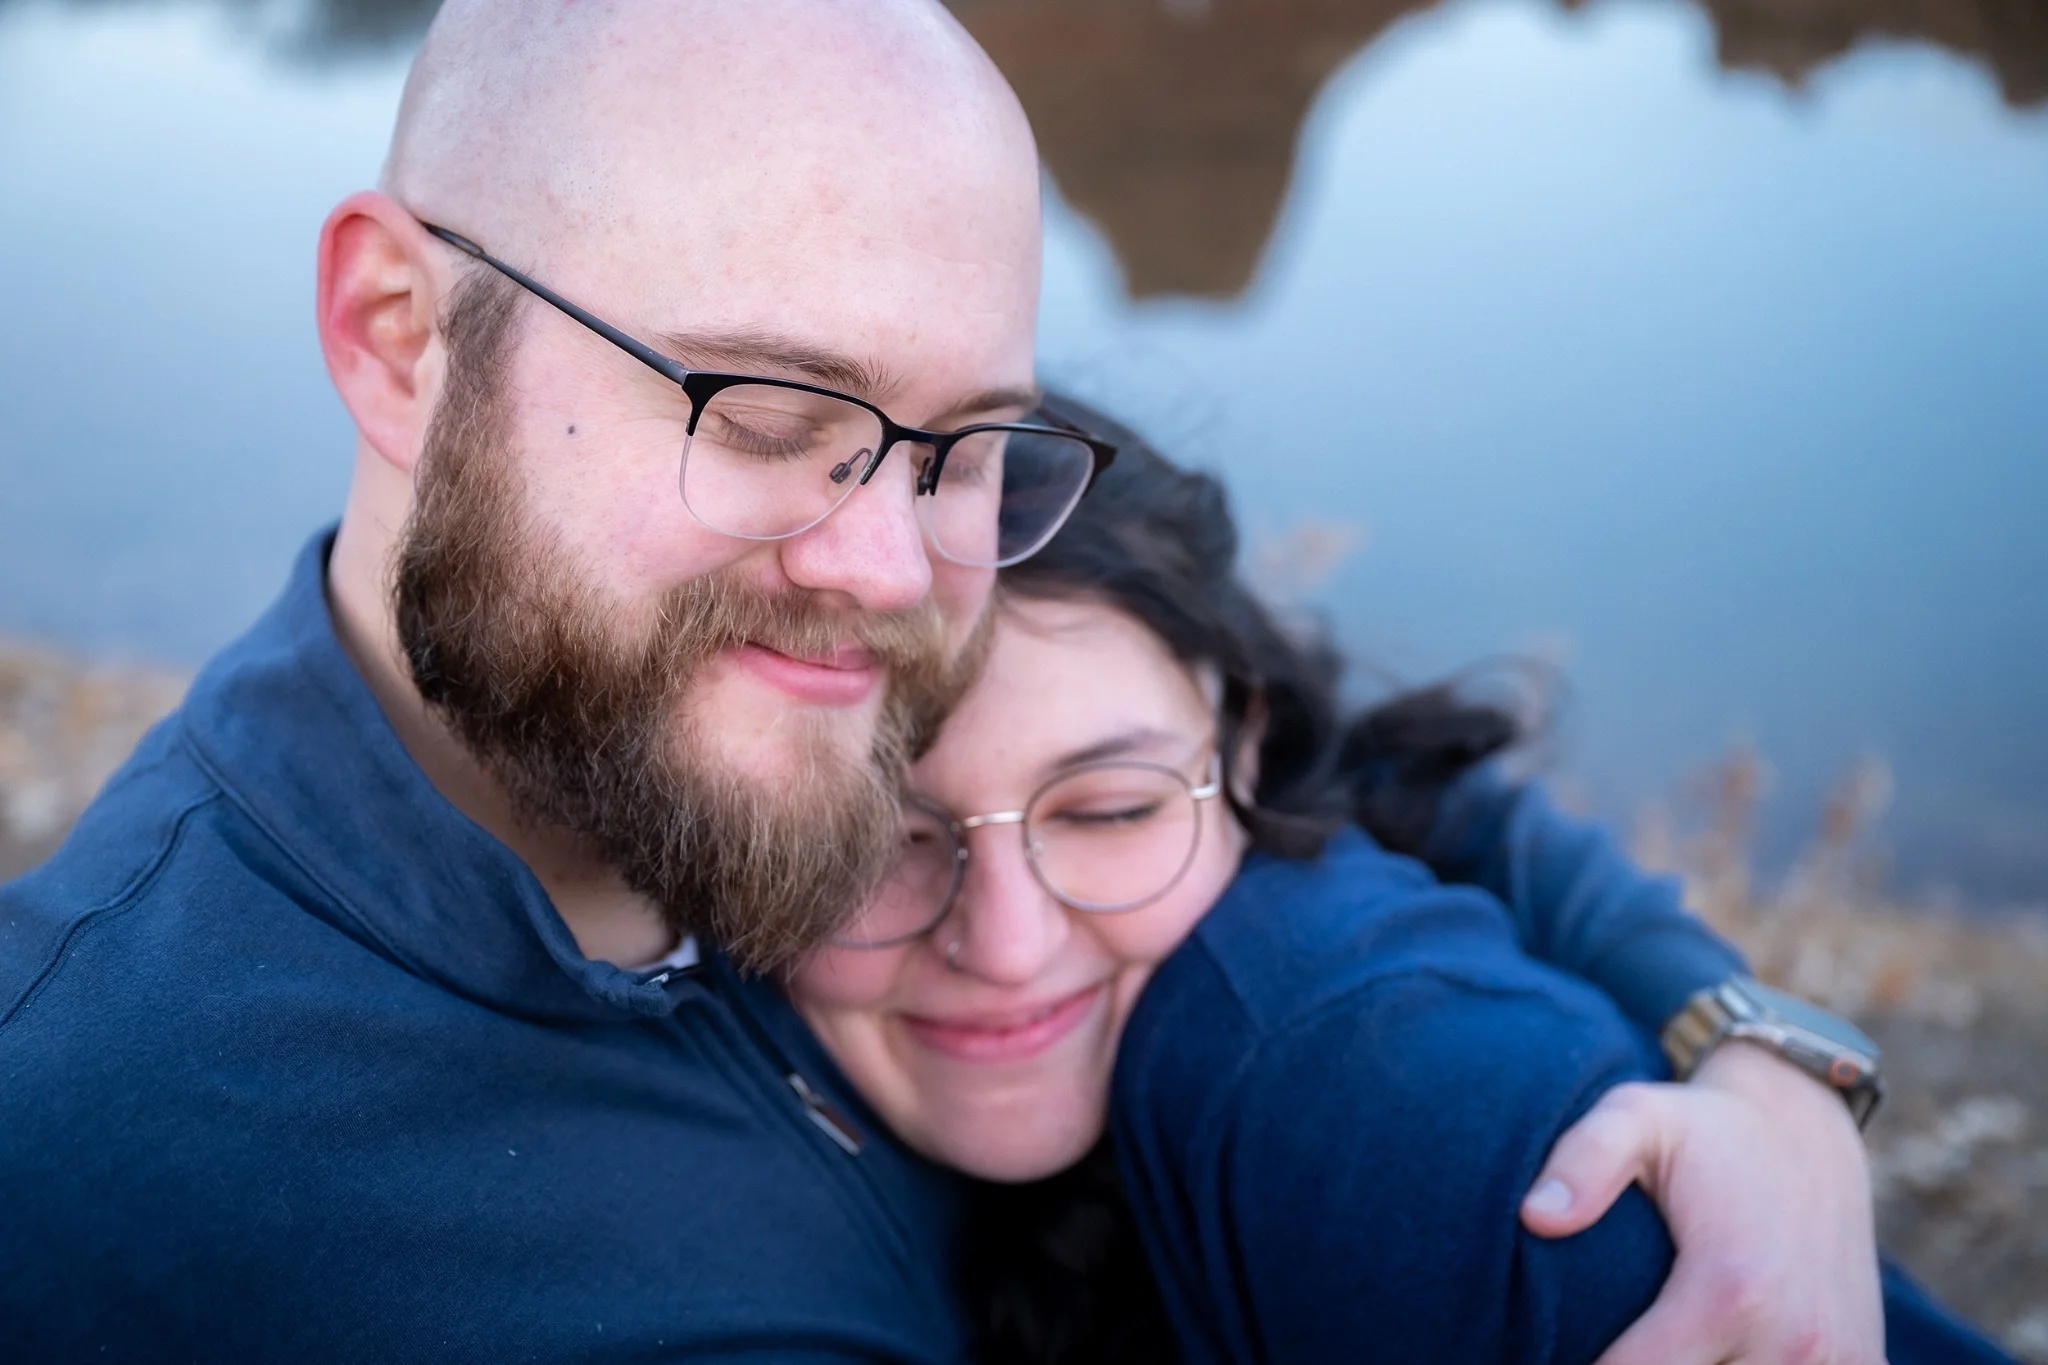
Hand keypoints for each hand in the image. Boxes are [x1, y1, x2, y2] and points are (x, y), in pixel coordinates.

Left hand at [1520, 1041, 1883, 1364]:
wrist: (1806, 1129)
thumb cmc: (1703, 1129)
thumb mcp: (1634, 1116)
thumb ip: (1583, 1162)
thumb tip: (1535, 1217)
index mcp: (1729, 1288)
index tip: (1549, 1350)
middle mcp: (1793, 1338)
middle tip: (1608, 1342)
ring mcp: (1839, 1360)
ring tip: (1658, 1347)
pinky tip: (1716, 1357)